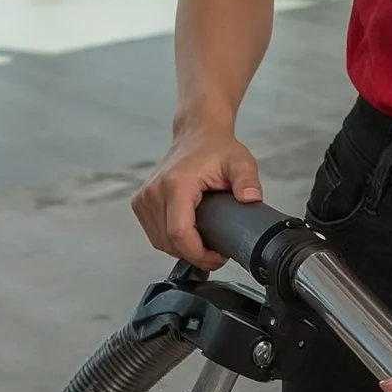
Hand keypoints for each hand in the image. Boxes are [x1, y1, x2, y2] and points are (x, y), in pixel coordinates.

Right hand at [130, 122, 263, 269]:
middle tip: (215, 252)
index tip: (217, 257)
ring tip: (203, 244)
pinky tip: (187, 236)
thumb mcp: (240, 162)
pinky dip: (170, 241)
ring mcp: (144, 197)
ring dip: (182, 250)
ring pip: (159, 241)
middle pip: (169, 242)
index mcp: (176, 183)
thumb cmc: (216, 148)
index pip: (179, 234)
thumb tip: (251, 199)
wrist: (197, 134)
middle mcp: (155, 190)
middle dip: (194, 255)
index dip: (198, 254)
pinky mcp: (141, 202)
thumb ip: (248, 181)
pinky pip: (154, 234)